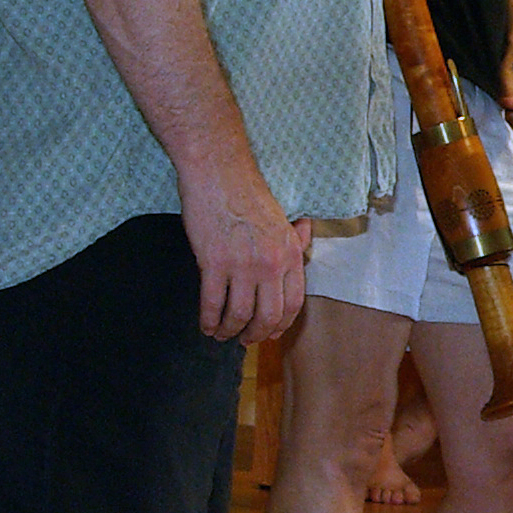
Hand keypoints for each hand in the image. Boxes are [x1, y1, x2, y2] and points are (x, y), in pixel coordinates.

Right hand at [182, 156, 309, 341]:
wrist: (219, 173)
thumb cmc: (248, 193)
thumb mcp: (281, 217)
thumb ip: (294, 236)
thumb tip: (306, 236)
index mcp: (290, 254)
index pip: (293, 303)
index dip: (281, 325)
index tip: (270, 333)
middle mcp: (271, 264)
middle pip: (268, 316)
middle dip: (256, 335)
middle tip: (245, 340)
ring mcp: (243, 265)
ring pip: (239, 315)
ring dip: (230, 331)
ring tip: (221, 335)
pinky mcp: (213, 263)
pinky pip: (213, 303)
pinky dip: (209, 320)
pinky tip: (206, 325)